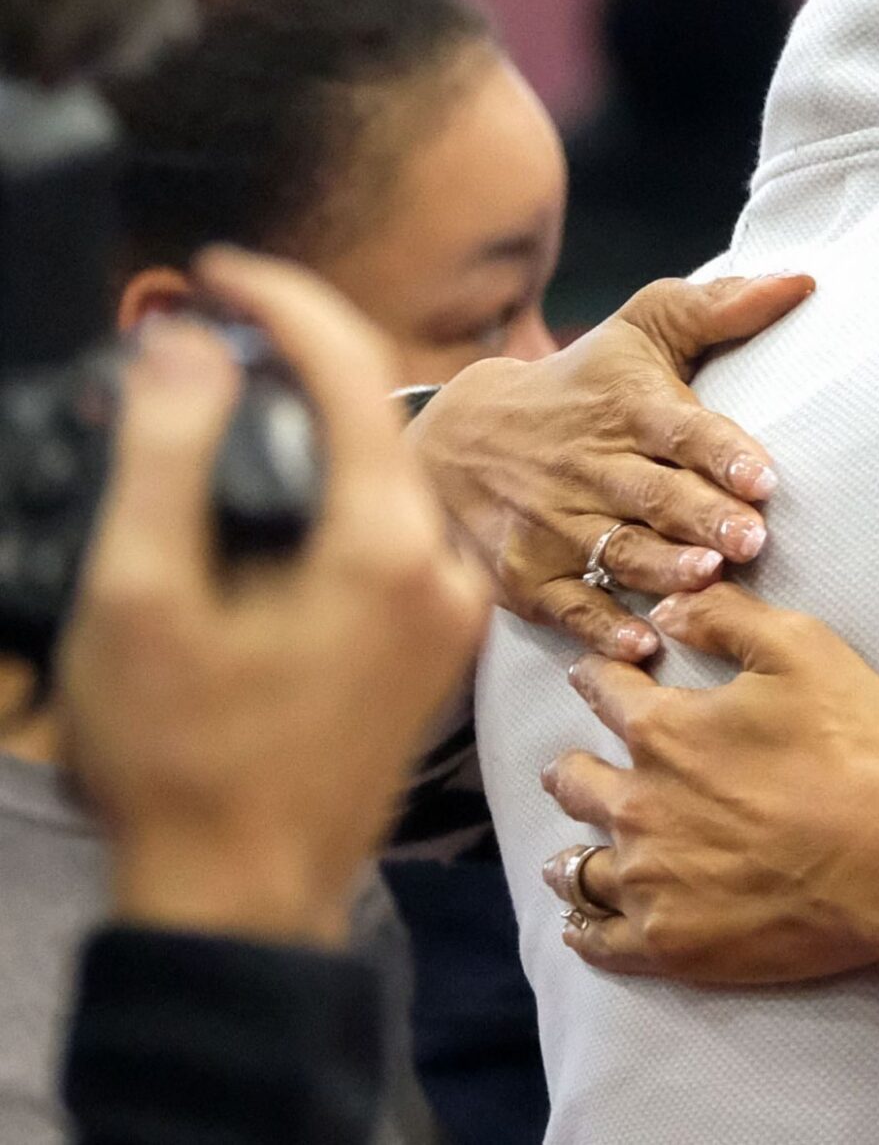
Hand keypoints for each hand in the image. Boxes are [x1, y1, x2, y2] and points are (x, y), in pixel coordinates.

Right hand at [56, 248, 490, 946]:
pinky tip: (269, 502)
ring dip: (314, 433)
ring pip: (385, 478)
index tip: (219, 274)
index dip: (283, 303)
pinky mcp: (429, 646)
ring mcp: (445, 612)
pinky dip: (334, 497)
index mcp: (386, 547)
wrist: (241, 896)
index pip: (356, 374)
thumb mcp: (141, 596)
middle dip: (296, 363)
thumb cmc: (185, 765)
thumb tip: (192, 348)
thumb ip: (169, 455)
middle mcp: (442, 571)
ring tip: (227, 409)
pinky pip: (392, 534)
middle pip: (379, 421)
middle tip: (212, 334)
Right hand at [409, 274, 812, 661]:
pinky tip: (639, 646)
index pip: (682, 430)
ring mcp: (554, 524)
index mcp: (628, 409)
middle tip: (751, 539)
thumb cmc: (579, 382)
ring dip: (663, 570)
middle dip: (704, 518)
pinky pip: (569, 605)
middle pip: (655, 496)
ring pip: (618, 551)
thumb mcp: (640, 330)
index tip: (763, 477)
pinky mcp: (526, 575)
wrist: (457, 436)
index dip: (723, 453)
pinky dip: (601, 627)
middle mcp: (591, 467)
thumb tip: (802, 280)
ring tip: (707, 580)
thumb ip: (718, 308)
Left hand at [537, 582, 878, 982]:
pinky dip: (586, 929)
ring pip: (579, 868)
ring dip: (572, 854)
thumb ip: (726, 618)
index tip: (593, 675)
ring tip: (569, 858)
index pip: (604, 691)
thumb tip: (664, 609)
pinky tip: (583, 924)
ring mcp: (648, 880)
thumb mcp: (803, 649)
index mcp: (662, 731)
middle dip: (573, 768)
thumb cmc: (856, 749)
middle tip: (573, 770)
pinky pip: (599, 940)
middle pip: (575, 783)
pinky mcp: (668, 941)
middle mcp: (637, 805)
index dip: (598, 675)